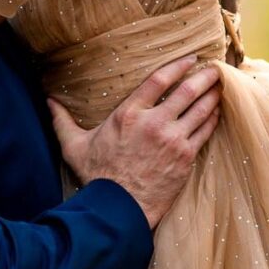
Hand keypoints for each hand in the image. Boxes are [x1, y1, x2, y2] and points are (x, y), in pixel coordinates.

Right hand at [50, 57, 222, 227]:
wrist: (119, 209)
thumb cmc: (97, 177)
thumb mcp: (74, 146)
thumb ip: (62, 121)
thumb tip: (48, 101)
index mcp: (128, 114)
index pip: (159, 80)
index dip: (178, 65)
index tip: (190, 58)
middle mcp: (154, 123)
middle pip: (187, 91)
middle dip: (204, 76)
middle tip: (215, 68)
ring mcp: (173, 140)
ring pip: (201, 109)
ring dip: (213, 94)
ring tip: (221, 85)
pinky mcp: (186, 157)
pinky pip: (206, 131)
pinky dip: (214, 118)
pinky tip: (218, 110)